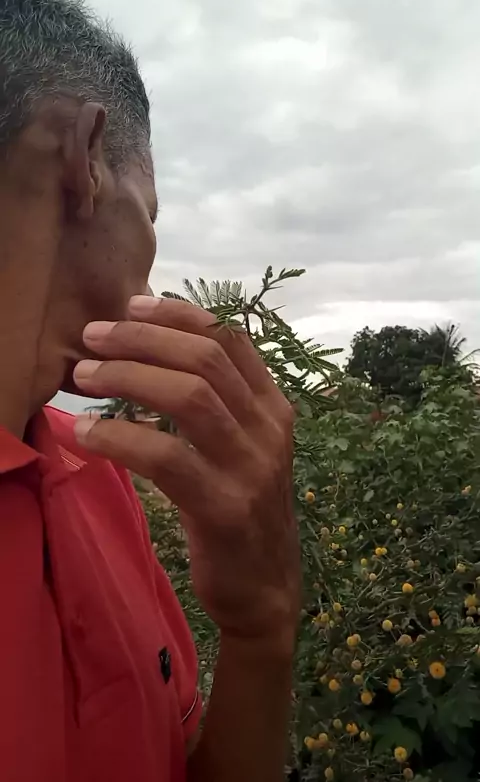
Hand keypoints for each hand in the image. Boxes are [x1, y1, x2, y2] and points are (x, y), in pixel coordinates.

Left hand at [73, 296, 300, 647]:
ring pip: (189, 397)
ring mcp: (252, 468)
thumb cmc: (243, 509)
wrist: (267, 590)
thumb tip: (152, 352)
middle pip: (206, 358)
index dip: (179, 314)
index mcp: (274, 407)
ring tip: (83, 377)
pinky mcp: (224, 508)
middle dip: (142, 339)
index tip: (133, 305)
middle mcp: (269, 429)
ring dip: (127, 377)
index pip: (231, 338)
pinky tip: (86, 433)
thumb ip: (216, 403)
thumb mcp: (244, 447)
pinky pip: (165, 457)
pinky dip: (119, 436)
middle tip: (92, 338)